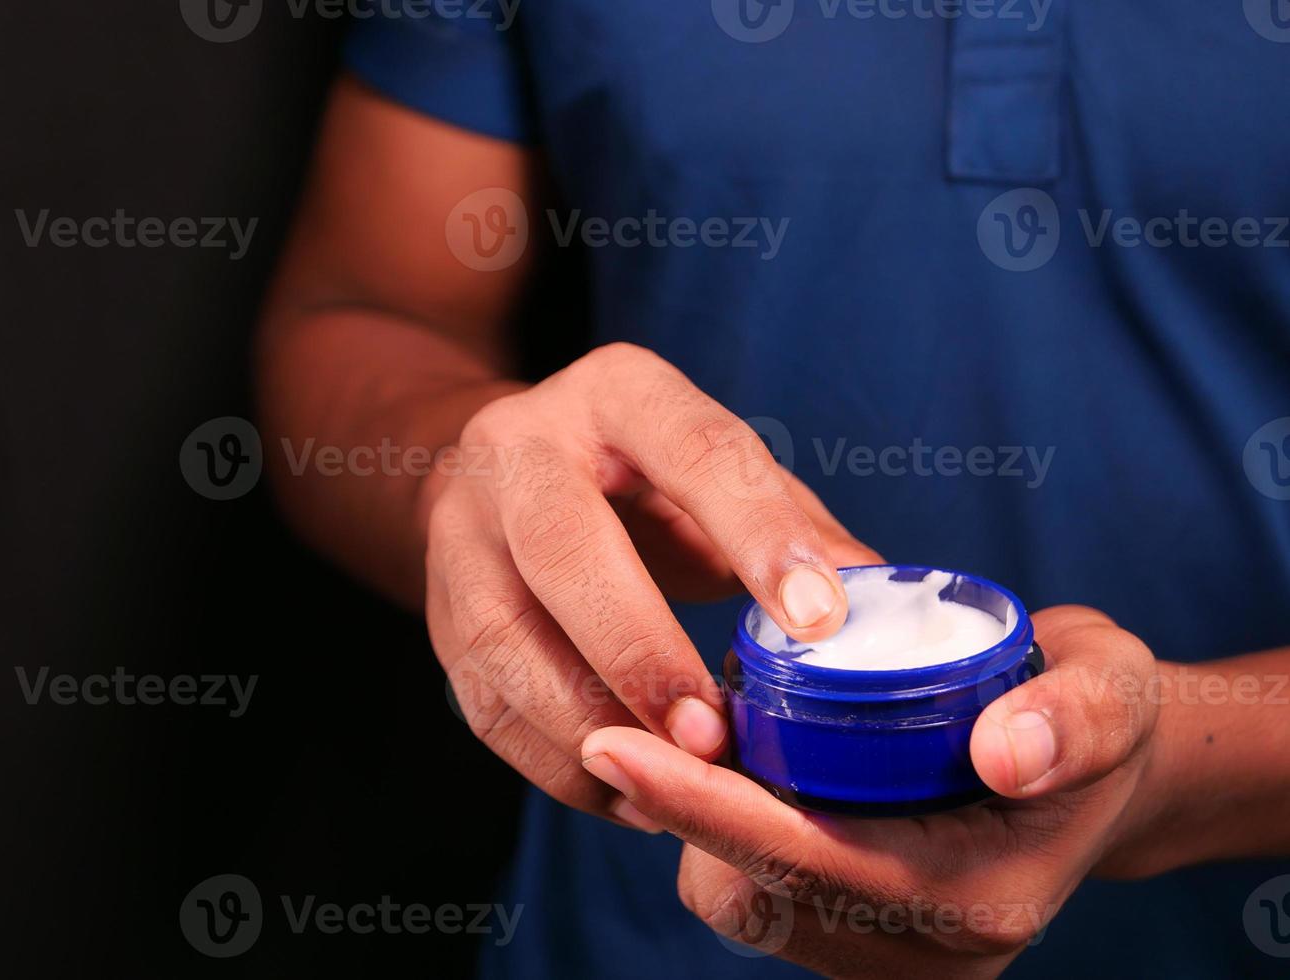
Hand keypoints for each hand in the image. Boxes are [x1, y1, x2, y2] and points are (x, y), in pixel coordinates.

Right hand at [423, 342, 879, 830]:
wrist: (504, 476)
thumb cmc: (641, 480)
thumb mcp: (717, 476)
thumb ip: (794, 530)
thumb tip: (890, 610)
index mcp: (616, 393)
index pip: (691, 451)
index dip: (757, 535)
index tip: (820, 624)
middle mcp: (518, 447)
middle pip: (565, 546)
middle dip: (641, 650)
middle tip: (716, 736)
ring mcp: (460, 530)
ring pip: (504, 637)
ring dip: (591, 723)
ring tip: (677, 785)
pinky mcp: (438, 611)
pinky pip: (483, 702)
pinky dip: (557, 764)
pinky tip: (628, 796)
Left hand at [580, 605, 1162, 975]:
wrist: (1096, 766)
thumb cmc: (1090, 712)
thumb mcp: (1113, 687)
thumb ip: (1079, 715)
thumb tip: (1005, 753)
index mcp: (974, 900)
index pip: (803, 862)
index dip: (700, 802)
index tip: (614, 742)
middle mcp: (924, 953)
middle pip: (746, 896)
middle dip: (680, 810)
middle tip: (657, 711)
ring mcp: (888, 958)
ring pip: (738, 901)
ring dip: (698, 820)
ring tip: (709, 729)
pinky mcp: (858, 942)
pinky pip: (756, 896)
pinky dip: (724, 834)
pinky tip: (734, 765)